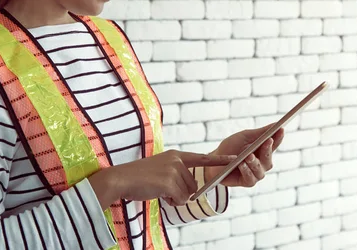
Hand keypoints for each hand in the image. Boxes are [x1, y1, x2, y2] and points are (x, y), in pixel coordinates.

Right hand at [88, 150, 235, 207]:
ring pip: (188, 193)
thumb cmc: (139, 178)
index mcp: (176, 155)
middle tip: (164, 189)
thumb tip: (190, 191)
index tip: (235, 159)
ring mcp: (174, 169)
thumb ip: (177, 174)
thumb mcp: (161, 170)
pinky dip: (171, 201)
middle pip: (194, 184)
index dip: (219, 160)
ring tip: (159, 190)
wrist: (121, 179)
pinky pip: (181, 199)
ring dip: (175, 198)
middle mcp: (177, 160)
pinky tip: (159, 194)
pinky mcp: (169, 180)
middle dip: (182, 192)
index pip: (202, 157)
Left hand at [204, 123, 284, 187]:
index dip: (278, 137)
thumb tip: (276, 124)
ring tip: (249, 156)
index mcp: (262, 150)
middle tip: (268, 141)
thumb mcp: (245, 136)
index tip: (281, 129)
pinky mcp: (247, 182)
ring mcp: (255, 173)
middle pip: (269, 157)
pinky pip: (250, 178)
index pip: (274, 144)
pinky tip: (241, 164)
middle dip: (268, 149)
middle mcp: (262, 163)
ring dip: (255, 162)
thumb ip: (260, 133)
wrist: (214, 160)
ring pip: (260, 170)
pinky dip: (246, 171)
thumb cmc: (230, 147)